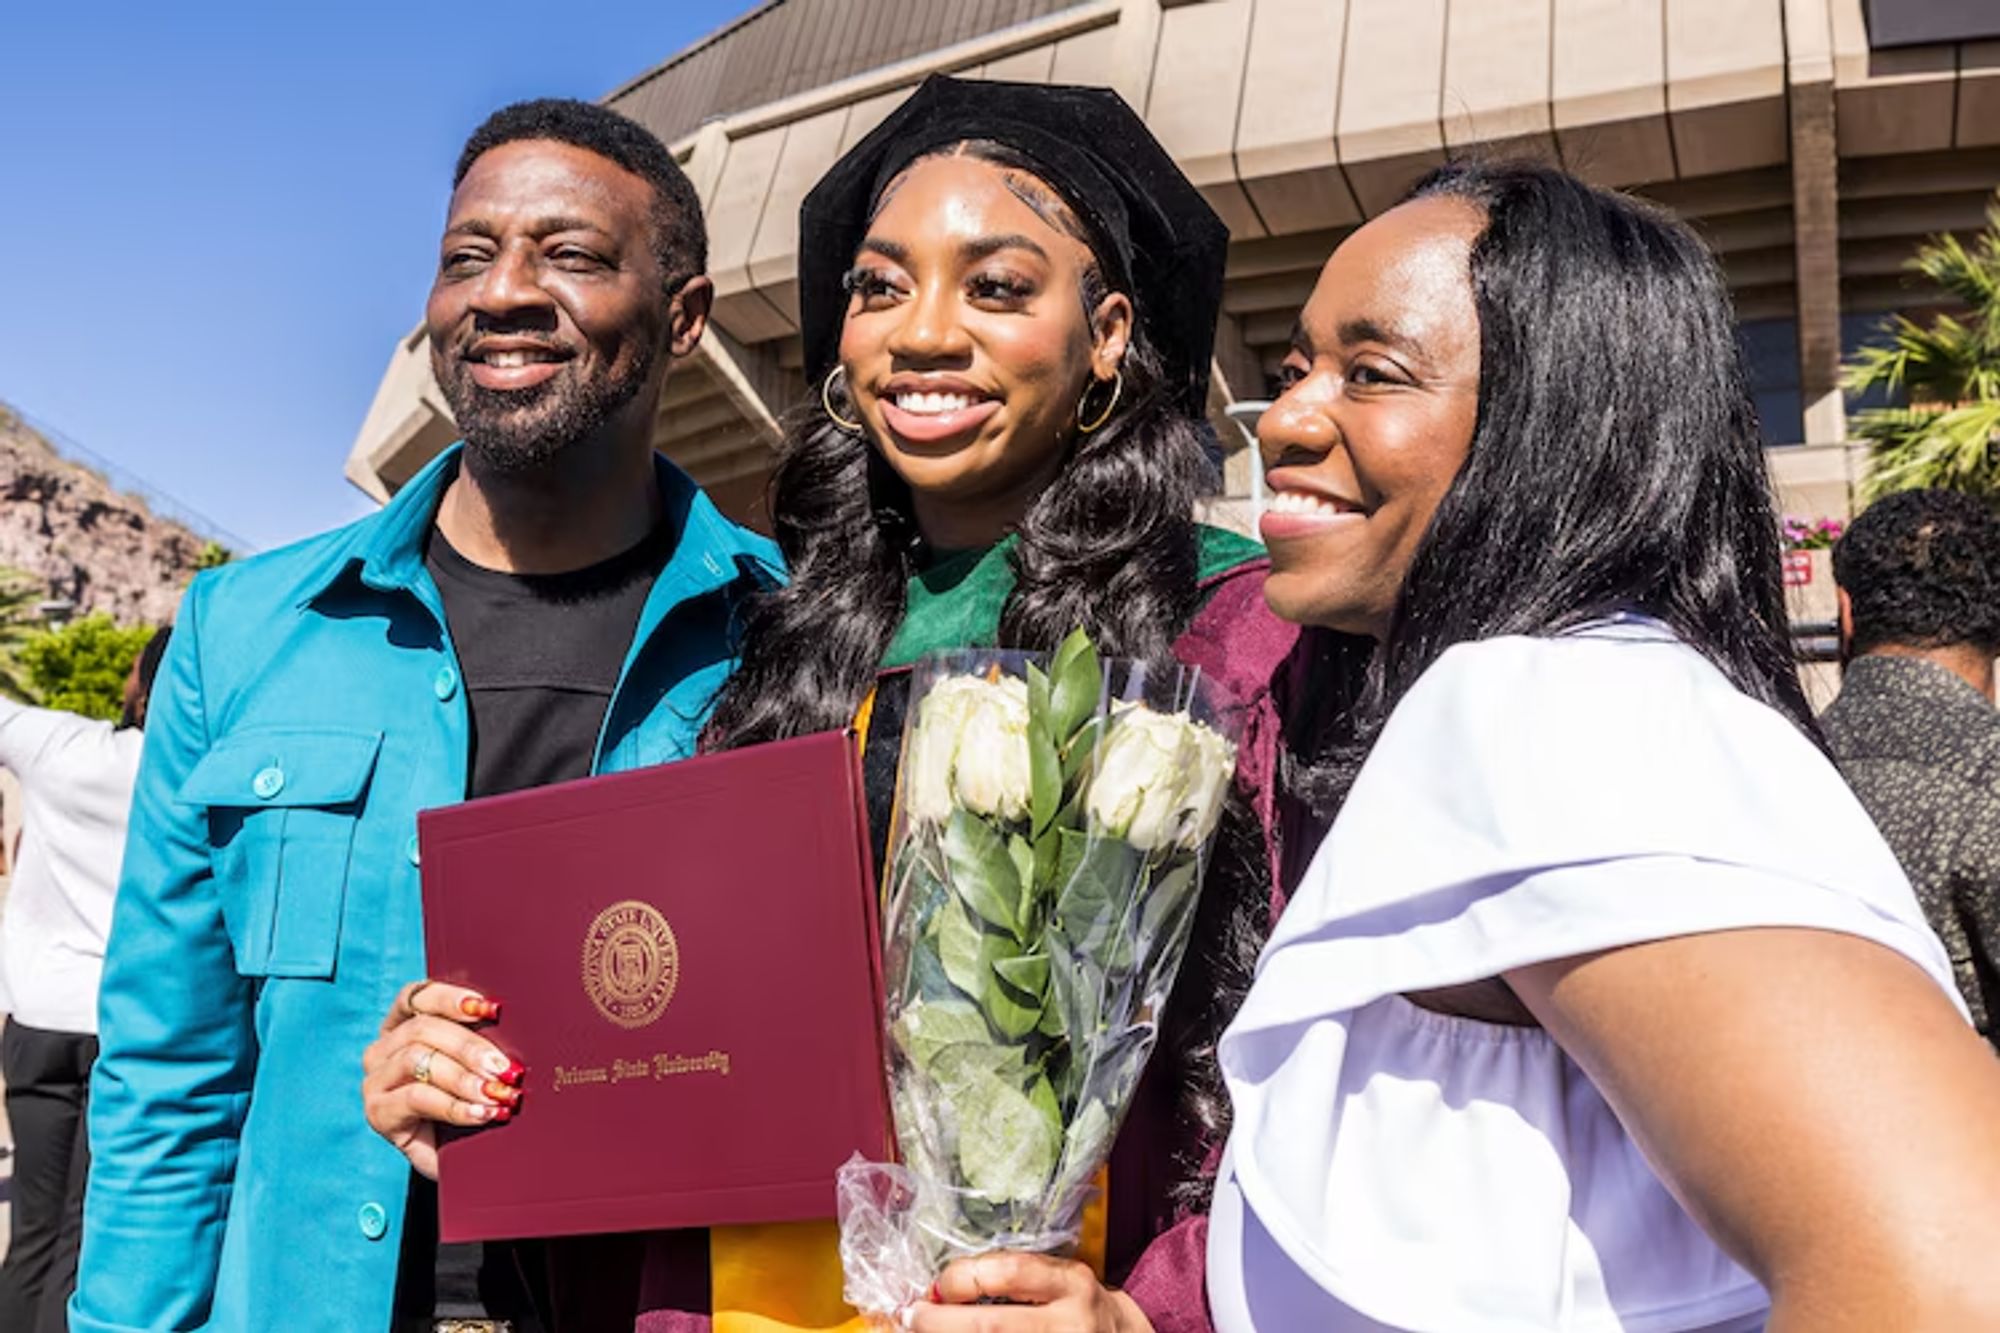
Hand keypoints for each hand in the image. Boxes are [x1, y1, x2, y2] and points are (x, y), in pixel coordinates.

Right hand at [360, 978, 520, 1178]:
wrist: (459, 1158)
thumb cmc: (471, 1101)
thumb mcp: (476, 1066)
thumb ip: (482, 1040)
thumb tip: (515, 1019)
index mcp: (403, 1025)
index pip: (418, 995)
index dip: (452, 998)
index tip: (490, 1009)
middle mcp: (383, 1049)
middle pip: (422, 1029)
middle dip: (470, 1046)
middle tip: (505, 1068)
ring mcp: (375, 1081)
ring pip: (417, 1060)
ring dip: (464, 1077)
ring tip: (497, 1094)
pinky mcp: (378, 1113)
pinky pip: (416, 1098)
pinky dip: (455, 1105)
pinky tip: (482, 1113)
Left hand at [904, 1252, 1152, 1331]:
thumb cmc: (1078, 1309)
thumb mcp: (1059, 1280)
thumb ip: (1013, 1278)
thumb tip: (941, 1288)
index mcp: (1071, 1285)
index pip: (1008, 1272)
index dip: (961, 1277)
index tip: (939, 1285)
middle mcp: (1070, 1324)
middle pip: (990, 1327)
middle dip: (939, 1323)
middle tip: (913, 1317)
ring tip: (922, 1332)